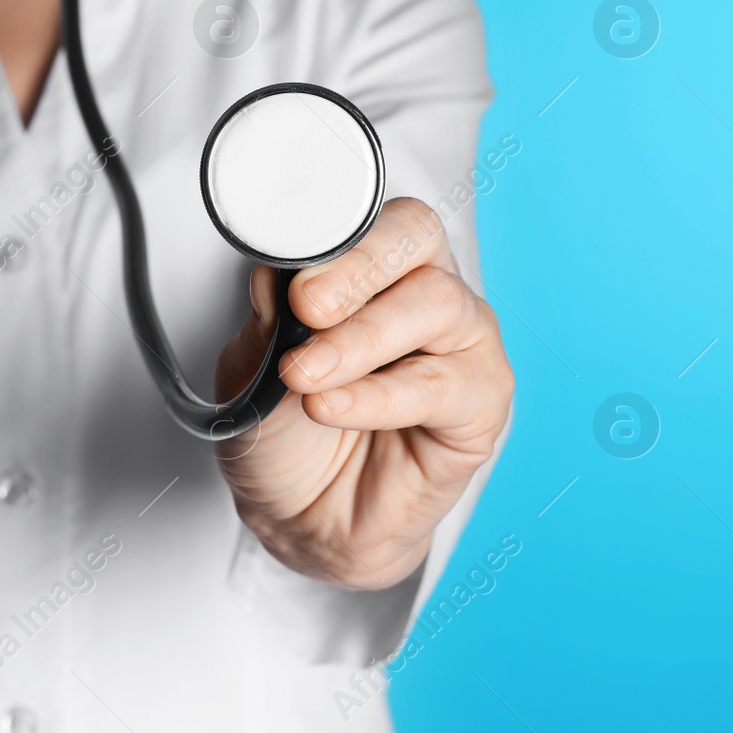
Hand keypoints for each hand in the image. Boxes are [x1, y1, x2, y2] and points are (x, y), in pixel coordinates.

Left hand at [213, 198, 513, 589]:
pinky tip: (332, 407)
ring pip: (436, 305)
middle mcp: (425, 292)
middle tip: (307, 308)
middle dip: (357, 270)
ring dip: (361, 340)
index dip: (337, 232)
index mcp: (374, 267)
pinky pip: (440, 386)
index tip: (291, 270)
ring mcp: (461, 346)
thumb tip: (274, 272)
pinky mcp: (480, 407)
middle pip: (417, 240)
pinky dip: (378, 396)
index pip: (374, 216)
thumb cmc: (285, 430)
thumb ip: (267, 318)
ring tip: (306, 376)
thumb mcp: (252, 365)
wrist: (297, 517)